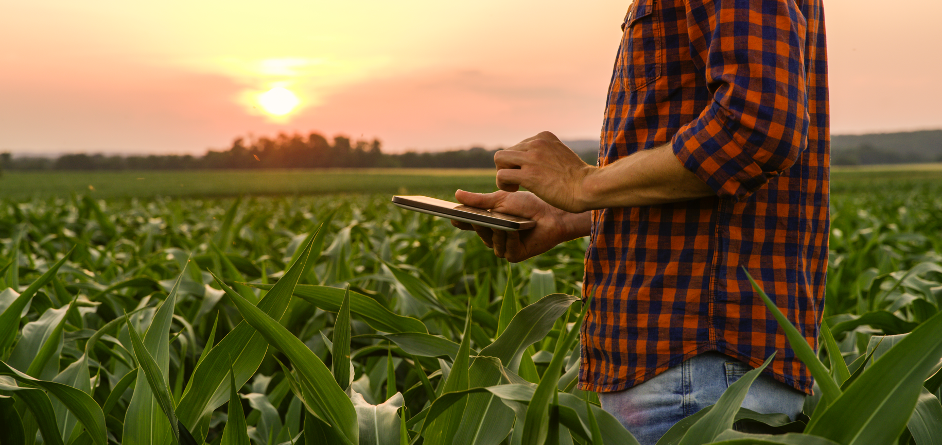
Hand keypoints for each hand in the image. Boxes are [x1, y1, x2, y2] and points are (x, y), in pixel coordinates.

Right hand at [450, 189, 589, 262]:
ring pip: (492, 243)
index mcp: (490, 222)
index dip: (461, 221)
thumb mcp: (501, 199)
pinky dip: (510, 238)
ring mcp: (505, 247)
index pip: (471, 223)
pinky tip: (515, 230)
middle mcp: (495, 236)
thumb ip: (479, 201)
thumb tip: (456, 195)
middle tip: (474, 217)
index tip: (451, 216)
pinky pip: (506, 249)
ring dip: (497, 231)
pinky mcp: (516, 255)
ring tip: (500, 222)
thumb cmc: (528, 204)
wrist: (553, 213)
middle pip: (480, 233)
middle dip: (479, 225)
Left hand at [494, 131, 595, 212]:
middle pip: (507, 151)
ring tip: (514, 185)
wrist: (588, 187)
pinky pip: (502, 175)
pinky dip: (503, 184)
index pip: (519, 145)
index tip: (528, 172)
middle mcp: (536, 143)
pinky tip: (514, 190)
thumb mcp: (561, 155)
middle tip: (518, 181)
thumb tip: (534, 163)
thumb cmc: (579, 178)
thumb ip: (547, 154)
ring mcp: (532, 158)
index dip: (519, 161)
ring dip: (503, 173)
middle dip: (508, 167)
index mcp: (544, 137)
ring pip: (500, 159)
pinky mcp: (529, 175)